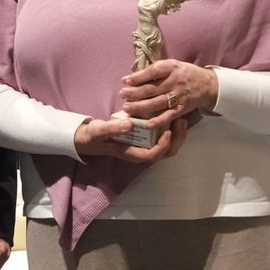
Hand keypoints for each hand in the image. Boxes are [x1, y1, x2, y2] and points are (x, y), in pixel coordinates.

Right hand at [73, 115, 189, 162]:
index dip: (163, 145)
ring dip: (176, 134)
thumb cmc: (94, 136)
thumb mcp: (99, 131)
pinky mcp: (144, 137)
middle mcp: (141, 151)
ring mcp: (144, 145)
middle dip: (177, 139)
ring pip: (167, 145)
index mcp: (132, 153)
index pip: (153, 155)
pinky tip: (171, 115)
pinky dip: (170, 128)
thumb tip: (129, 125)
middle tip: (180, 121)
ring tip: (180, 117)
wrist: (88, 136)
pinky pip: (162, 136)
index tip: (167, 130)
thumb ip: (112, 129)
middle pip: (166, 152)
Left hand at [119, 60, 217, 131]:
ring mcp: (179, 96)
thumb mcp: (171, 65)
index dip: (137, 77)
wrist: (206, 84)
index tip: (125, 81)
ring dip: (140, 106)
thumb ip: (154, 70)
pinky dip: (158, 120)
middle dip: (135, 93)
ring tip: (127, 107)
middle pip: (152, 89)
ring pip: (157, 103)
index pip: (153, 71)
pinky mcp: (182, 108)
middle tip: (123, 95)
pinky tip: (146, 123)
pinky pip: (168, 115)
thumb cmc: (183, 73)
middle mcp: (175, 82)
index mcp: (171, 68)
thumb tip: (132, 77)